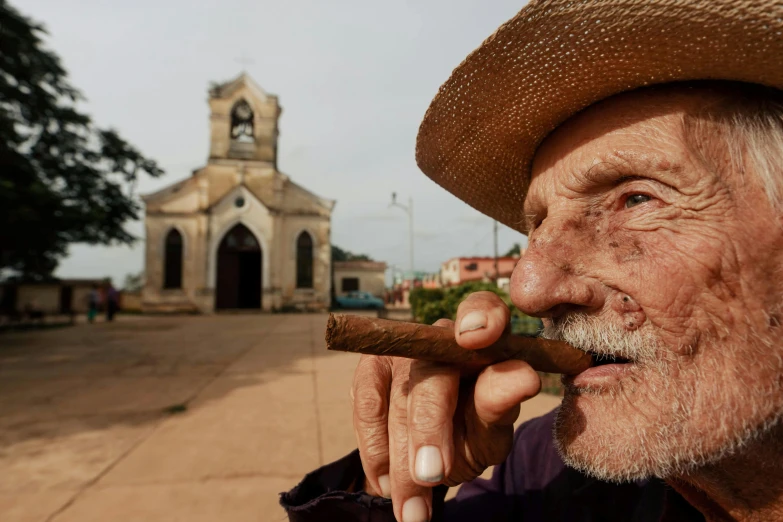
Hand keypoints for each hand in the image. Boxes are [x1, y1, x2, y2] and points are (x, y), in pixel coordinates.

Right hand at [350, 292, 541, 521]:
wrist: (436, 450)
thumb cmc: (474, 430)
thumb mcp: (493, 429)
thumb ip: (500, 405)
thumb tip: (523, 375)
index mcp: (486, 337)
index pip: (484, 311)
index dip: (480, 318)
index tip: (476, 337)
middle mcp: (441, 335)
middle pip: (432, 374)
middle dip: (428, 429)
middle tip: (431, 476)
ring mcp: (401, 349)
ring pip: (397, 400)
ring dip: (400, 460)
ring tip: (413, 508)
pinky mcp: (369, 369)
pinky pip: (366, 407)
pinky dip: (375, 452)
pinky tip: (386, 484)